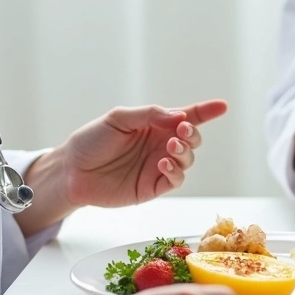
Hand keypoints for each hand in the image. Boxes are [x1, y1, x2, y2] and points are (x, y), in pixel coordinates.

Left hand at [62, 100, 227, 208]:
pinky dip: (176, 171)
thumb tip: (178, 116)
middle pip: (191, 138)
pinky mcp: (153, 187)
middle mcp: (160, 145)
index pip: (185, 116)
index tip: (222, 106)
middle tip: (181, 129)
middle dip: (193, 133)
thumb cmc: (92, 141)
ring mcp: (158, 166)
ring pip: (187, 159)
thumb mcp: (118, 118)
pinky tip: (164, 164)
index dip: (205, 112)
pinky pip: (175, 180)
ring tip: (170, 147)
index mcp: (154, 124)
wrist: (72, 171)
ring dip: (184, 151)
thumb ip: (149, 115)